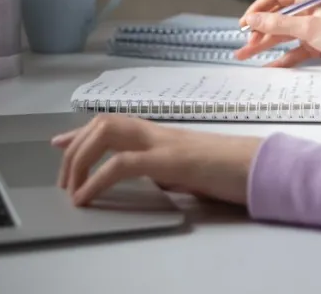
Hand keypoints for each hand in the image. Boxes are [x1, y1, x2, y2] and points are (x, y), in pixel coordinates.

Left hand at [52, 115, 261, 206]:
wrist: (261, 168)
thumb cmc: (231, 172)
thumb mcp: (188, 172)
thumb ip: (165, 170)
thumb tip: (149, 179)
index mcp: (162, 134)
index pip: (114, 123)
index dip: (81, 132)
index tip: (59, 143)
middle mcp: (158, 132)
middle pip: (103, 123)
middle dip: (75, 149)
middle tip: (63, 180)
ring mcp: (163, 142)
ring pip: (107, 133)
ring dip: (81, 160)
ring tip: (71, 188)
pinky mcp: (169, 159)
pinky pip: (121, 164)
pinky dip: (97, 180)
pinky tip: (86, 197)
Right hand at [233, 0, 320, 66]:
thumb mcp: (307, 27)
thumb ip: (278, 24)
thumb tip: (252, 19)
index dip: (259, 8)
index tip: (245, 22)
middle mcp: (308, 12)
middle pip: (277, 19)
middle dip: (259, 31)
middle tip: (244, 44)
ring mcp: (310, 30)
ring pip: (282, 36)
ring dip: (264, 45)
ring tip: (244, 55)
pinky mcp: (314, 46)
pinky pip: (292, 51)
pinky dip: (280, 58)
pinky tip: (267, 66)